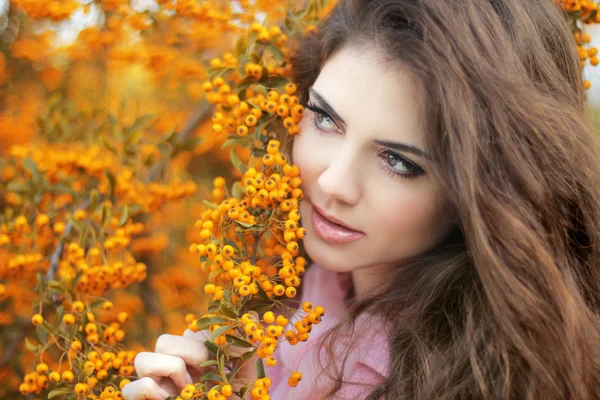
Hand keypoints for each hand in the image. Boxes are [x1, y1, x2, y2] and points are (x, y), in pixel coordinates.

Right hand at [122, 328, 258, 399]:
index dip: (209, 341)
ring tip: (188, 389)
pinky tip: (171, 399)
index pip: (189, 332)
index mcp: (191, 357)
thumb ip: (245, 347)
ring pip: (142, 359)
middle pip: (164, 341)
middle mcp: (170, 369)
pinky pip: (132, 388)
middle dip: (190, 354)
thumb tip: (251, 316)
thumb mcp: (244, 375)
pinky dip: (151, 391)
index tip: (229, 358)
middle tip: (206, 375)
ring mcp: (155, 387)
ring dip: (170, 370)